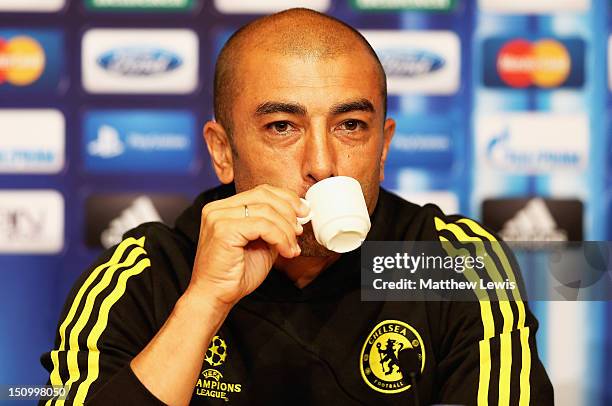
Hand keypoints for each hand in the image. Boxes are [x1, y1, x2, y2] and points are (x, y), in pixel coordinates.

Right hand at [187, 184, 307, 307]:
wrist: (215, 297)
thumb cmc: (236, 275)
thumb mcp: (261, 243)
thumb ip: (274, 226)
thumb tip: (298, 213)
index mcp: (224, 208)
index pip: (261, 191)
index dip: (286, 198)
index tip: (303, 212)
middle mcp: (218, 208)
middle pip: (264, 195)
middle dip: (289, 211)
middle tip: (299, 230)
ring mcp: (218, 217)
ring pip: (266, 210)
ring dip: (286, 230)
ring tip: (292, 247)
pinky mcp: (223, 230)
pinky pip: (262, 225)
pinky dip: (280, 238)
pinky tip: (286, 252)